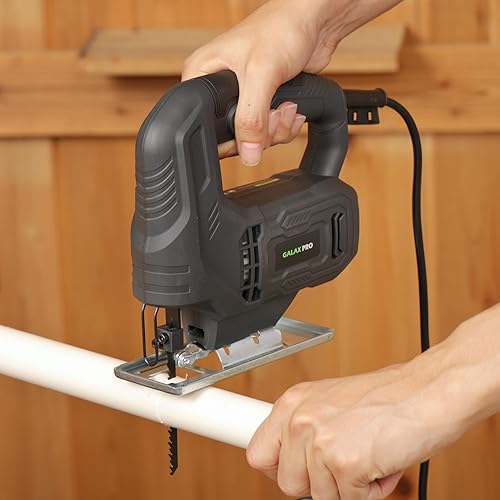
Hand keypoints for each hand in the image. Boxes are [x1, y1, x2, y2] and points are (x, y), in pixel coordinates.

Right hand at [182, 0, 341, 164]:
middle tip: (275, 112)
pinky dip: (284, 126)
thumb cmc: (281, 28)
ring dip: (277, 129)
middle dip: (261, 132)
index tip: (254, 131)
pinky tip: (292, 108)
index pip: (205, 126)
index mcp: (203, 77)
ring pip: (254, 138)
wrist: (314, 22)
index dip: (231, 138)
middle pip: (233, 137)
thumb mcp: (261, 74)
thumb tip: (248, 153)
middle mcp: (219, 90)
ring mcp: (243, 99)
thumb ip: (252, 118)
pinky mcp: (263, 103)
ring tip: (288, 107)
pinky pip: (269, 132)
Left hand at [246, 361, 468, 498]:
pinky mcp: (345, 464)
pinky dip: (371, 491)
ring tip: (369, 454)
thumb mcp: (333, 403)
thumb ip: (308, 430)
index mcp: (293, 403)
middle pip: (288, 484)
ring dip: (348, 487)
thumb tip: (294, 465)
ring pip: (319, 498)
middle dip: (319, 483)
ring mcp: (320, 442)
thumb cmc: (388, 397)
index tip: (294, 470)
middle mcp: (300, 420)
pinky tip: (382, 462)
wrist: (428, 391)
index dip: (278, 469)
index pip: (257, 452)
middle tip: (346, 461)